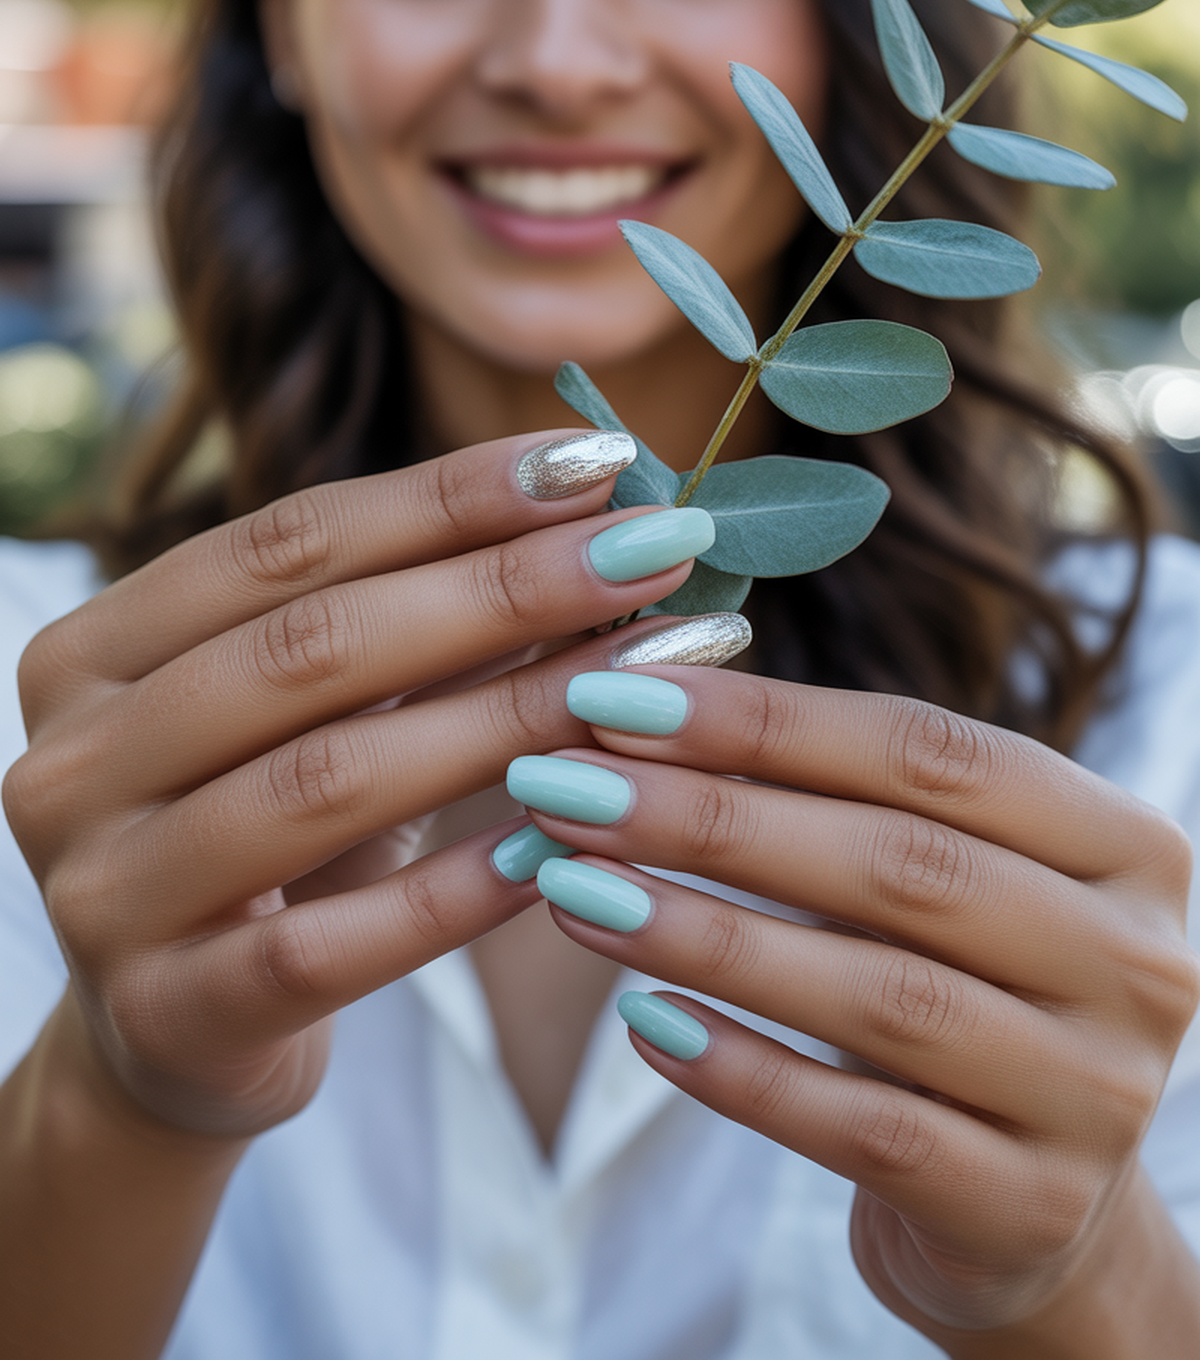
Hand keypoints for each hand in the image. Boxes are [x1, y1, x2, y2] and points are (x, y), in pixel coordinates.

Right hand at [2, 435, 704, 1142]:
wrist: (172, 1039)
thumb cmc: (268, 838)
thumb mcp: (320, 715)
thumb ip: (422, 621)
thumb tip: (593, 516)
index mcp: (95, 651)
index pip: (288, 540)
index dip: (449, 495)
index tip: (596, 460)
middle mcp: (72, 759)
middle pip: (313, 647)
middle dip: (502, 588)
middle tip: (651, 552)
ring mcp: (104, 892)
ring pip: (326, 780)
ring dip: (506, 719)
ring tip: (646, 680)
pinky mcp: (168, 1012)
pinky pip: (335, 942)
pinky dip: (459, 890)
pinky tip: (566, 843)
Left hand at [522, 665, 1199, 1343]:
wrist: (1032, 1208)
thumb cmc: (955, 988)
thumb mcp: (935, 877)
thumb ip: (829, 792)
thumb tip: (634, 700)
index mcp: (1124, 843)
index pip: (933, 751)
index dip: (765, 719)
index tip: (614, 696)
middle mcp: (1136, 961)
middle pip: (903, 863)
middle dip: (715, 817)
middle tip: (567, 787)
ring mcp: (1098, 1093)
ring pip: (879, 995)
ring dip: (706, 935)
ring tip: (576, 891)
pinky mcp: (1030, 1207)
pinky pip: (864, 1129)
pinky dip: (744, 1070)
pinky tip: (643, 1022)